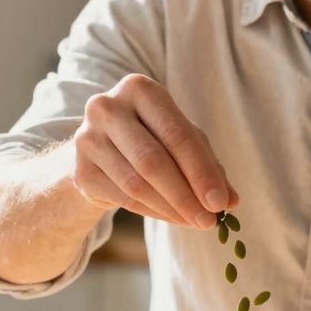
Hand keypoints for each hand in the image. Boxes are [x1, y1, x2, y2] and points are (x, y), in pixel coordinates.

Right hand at [71, 74, 237, 227]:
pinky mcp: (80, 170)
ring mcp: (87, 138)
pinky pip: (122, 198)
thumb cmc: (151, 137)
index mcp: (139, 89)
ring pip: (136, 184)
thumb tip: (230, 200)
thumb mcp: (182, 142)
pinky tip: (171, 217)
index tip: (220, 202)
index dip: (201, 171)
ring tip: (194, 221)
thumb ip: (208, 166)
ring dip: (170, 208)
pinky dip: (152, 212)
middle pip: (153, 160)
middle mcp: (107, 107)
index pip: (176, 134)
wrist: (100, 149)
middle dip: (185, 195)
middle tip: (209, 220)